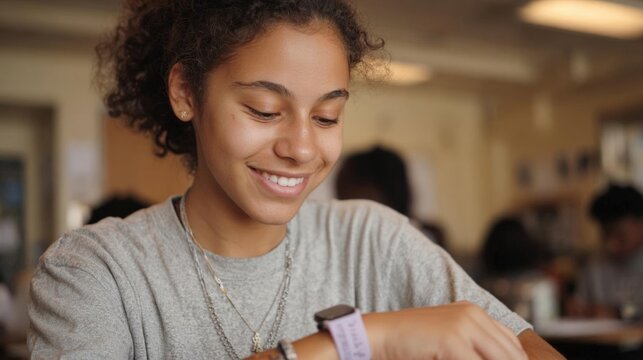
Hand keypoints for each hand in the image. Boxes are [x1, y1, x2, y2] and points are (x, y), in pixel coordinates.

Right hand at [364, 301, 527, 359]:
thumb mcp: (448, 340)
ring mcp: (464, 325)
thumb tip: (508, 358)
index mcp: (473, 312)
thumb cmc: (411, 343)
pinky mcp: (453, 341)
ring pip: (501, 359)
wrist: (380, 335)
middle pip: (512, 354)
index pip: (512, 344)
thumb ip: (472, 347)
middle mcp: (473, 314)